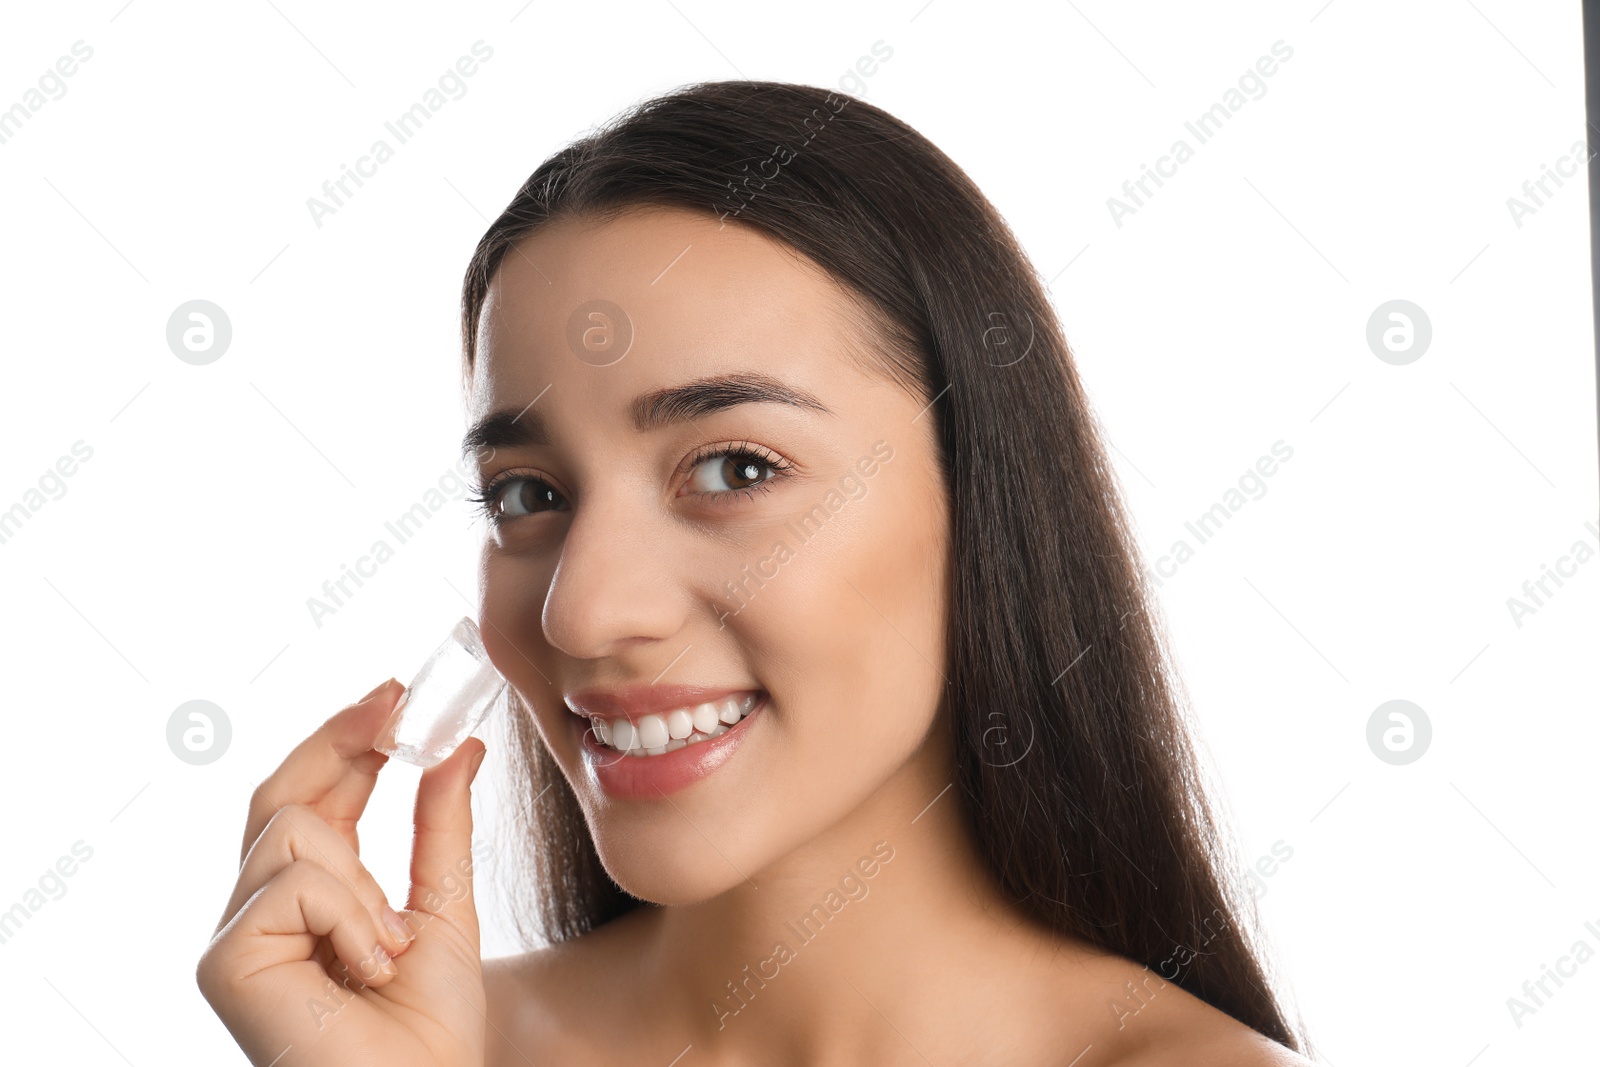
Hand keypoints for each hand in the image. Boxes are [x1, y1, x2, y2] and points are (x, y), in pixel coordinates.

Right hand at [197, 679, 489, 1066]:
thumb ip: (440, 827)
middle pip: (278, 795)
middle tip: (395, 704)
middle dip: (338, 741)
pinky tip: (371, 964)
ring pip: (290, 831)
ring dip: (362, 878)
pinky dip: (350, 914)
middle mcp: (263, 913)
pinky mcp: (224, 961)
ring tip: (392, 943)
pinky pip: (293, 882)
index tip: (395, 695)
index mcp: (311, 900)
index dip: (348, 741)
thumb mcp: (445, 906)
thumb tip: (458, 748)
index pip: (313, 799)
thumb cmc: (429, 1030)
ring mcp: (236, 938)